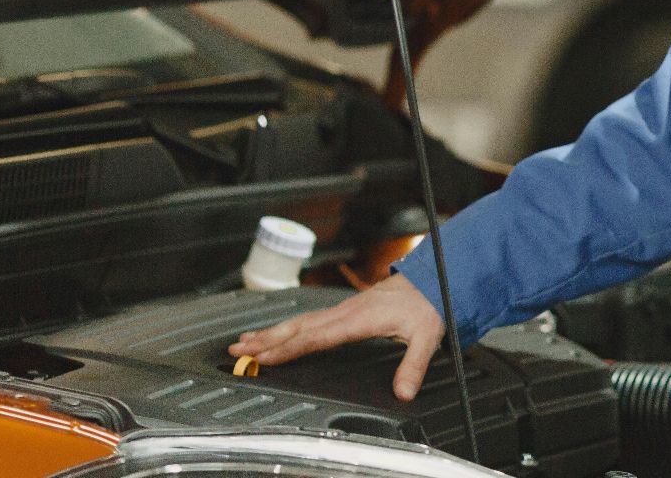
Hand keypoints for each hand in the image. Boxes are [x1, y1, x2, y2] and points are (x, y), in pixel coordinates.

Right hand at [227, 272, 444, 400]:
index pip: (317, 337)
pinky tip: (276, 332)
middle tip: (238, 351)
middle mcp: (346, 312)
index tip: (265, 357)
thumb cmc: (427, 305)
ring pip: (300, 321)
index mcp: (360, 319)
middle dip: (266, 340)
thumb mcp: (427, 336)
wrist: (432, 278)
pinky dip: (287, 327)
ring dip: (271, 332)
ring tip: (244, 342)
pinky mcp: (345, 309)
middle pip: (298, 327)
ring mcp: (343, 309)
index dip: (289, 348)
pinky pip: (309, 318)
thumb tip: (404, 392)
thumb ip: (414, 365)